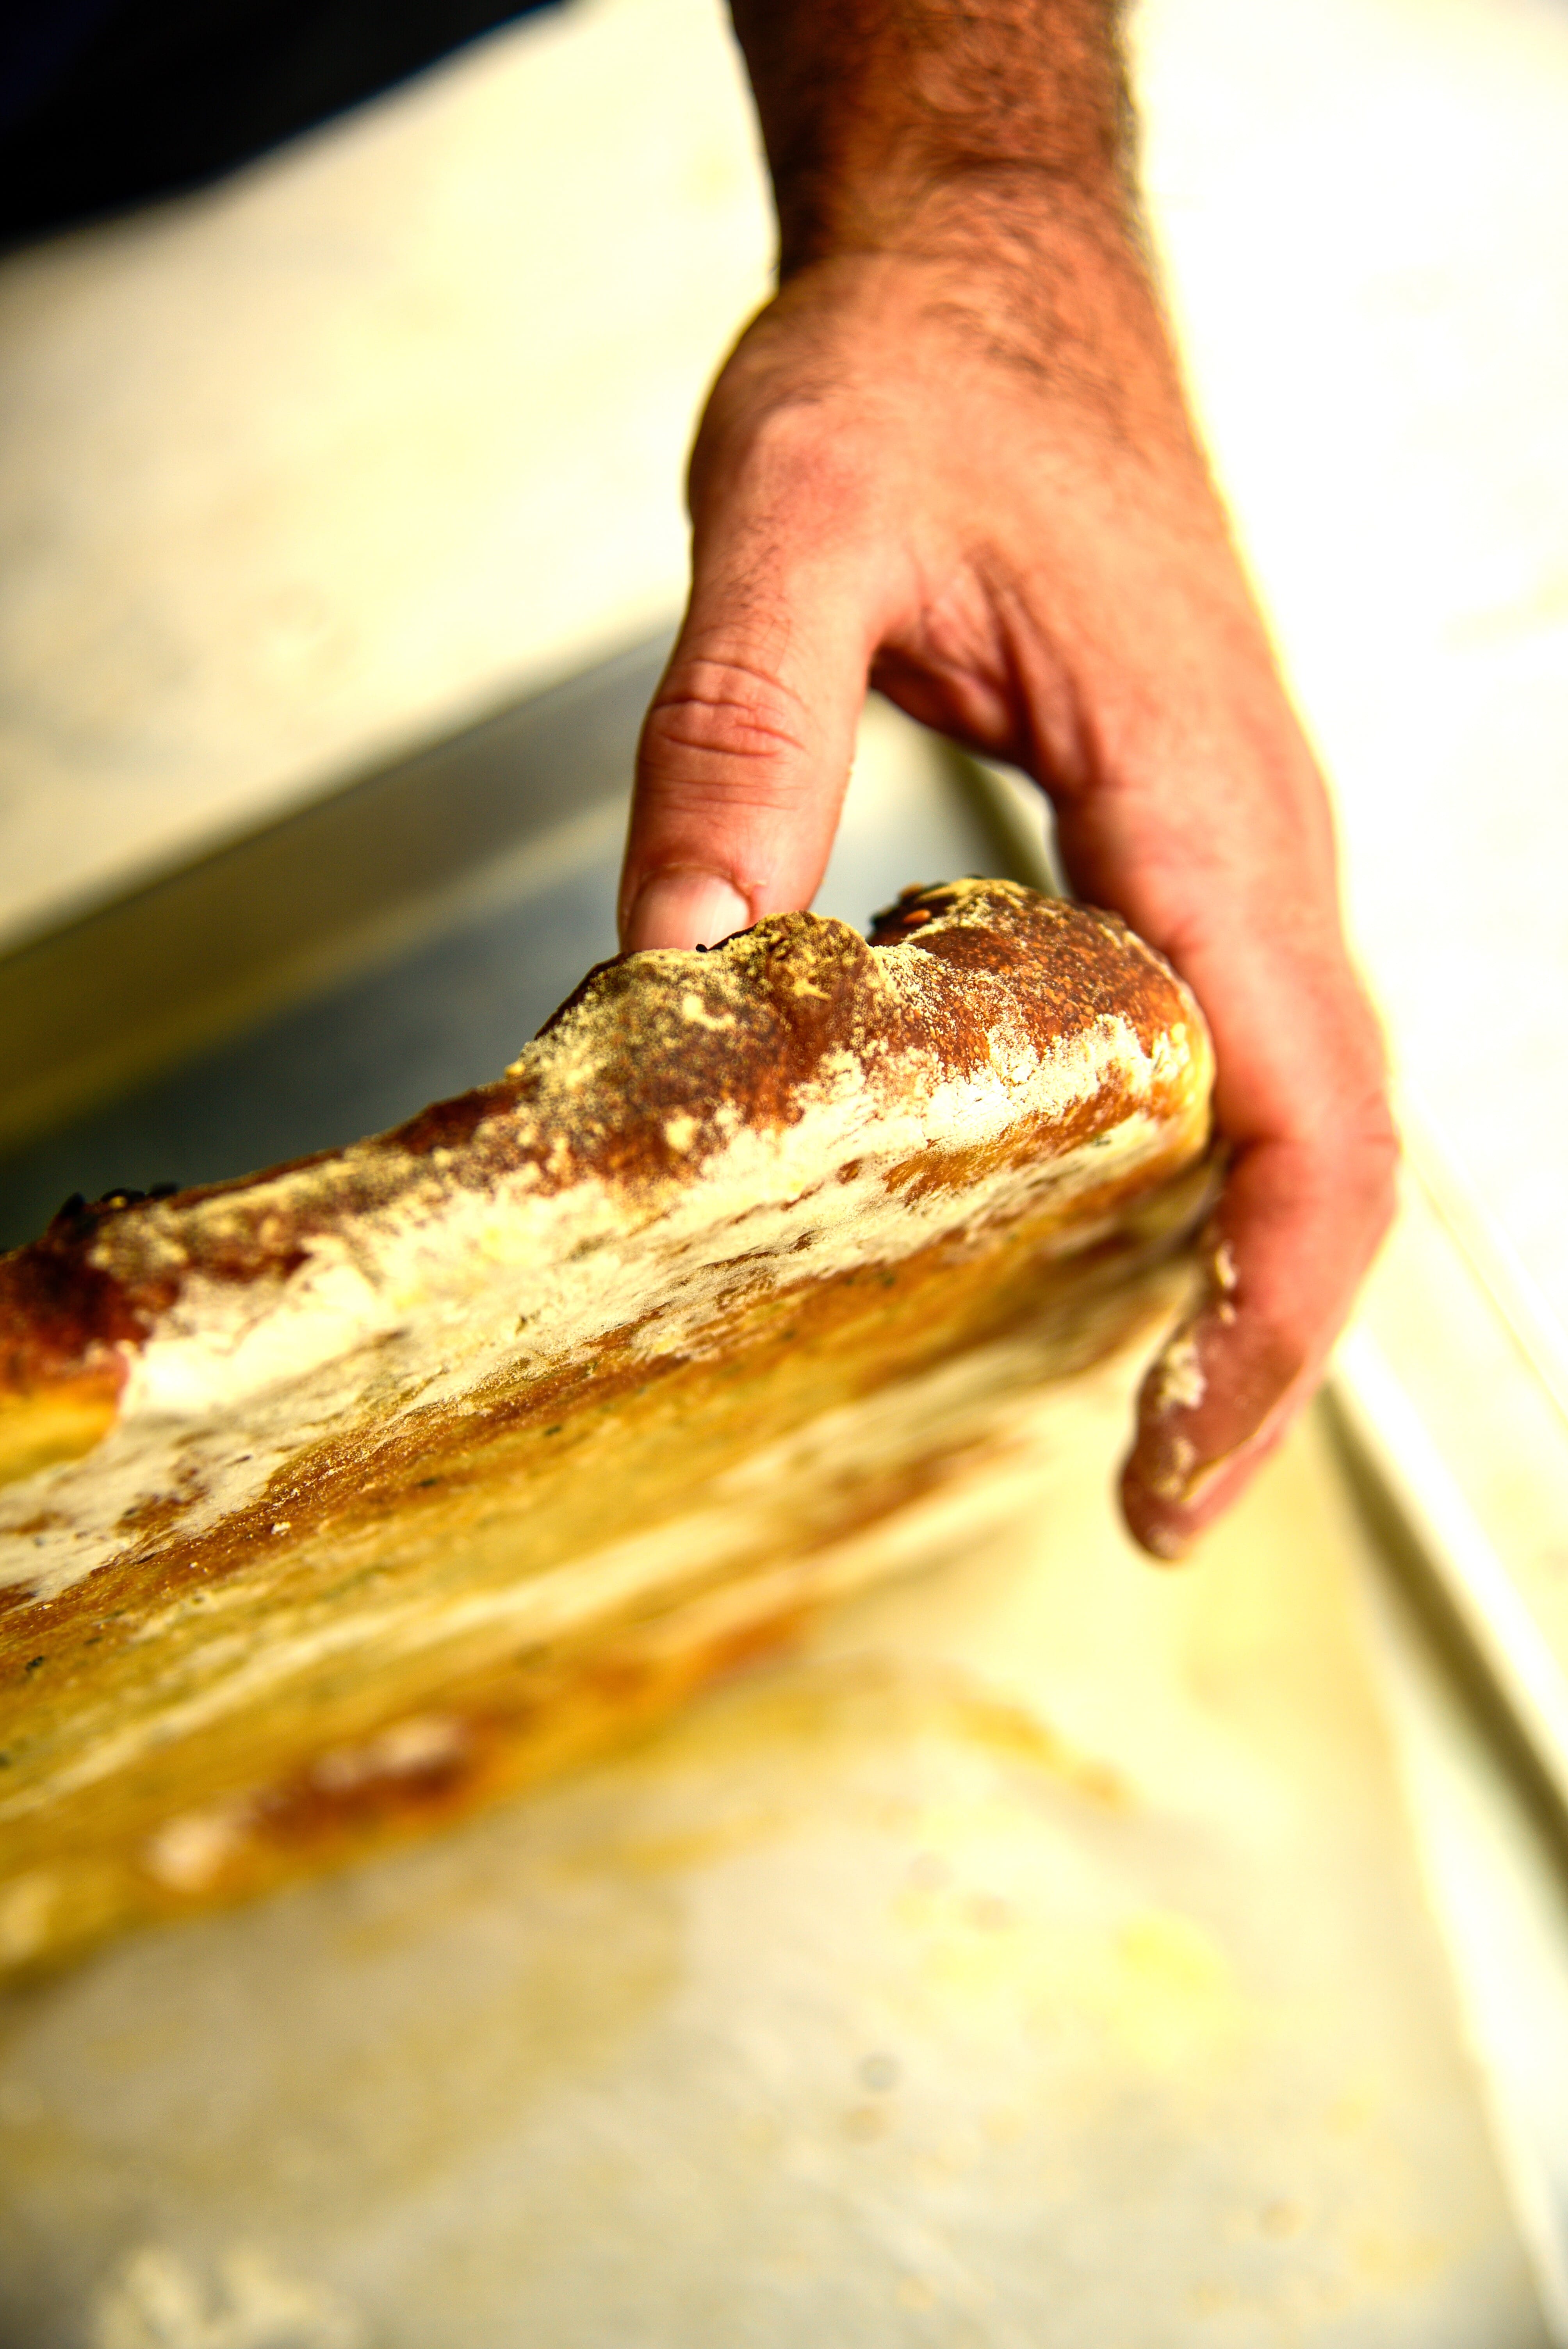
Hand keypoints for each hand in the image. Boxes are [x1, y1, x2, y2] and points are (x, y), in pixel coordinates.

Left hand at [618, 125, 1394, 1560]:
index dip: (1268, 1312)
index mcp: (1199, 795)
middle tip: (1150, 1498)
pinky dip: (1197, 1167)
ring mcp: (1232, 839)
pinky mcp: (1180, 830)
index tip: (1181, 1460)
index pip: (1306, 1110)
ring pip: (1294, 1101)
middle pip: (1329, 1144)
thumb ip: (740, 737)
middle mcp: (1251, 839)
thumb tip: (682, 963)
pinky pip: (1232, 1035)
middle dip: (1263, 1343)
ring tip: (1136, 1417)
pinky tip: (1096, 1232)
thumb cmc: (929, 374)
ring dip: (1239, 1270)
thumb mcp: (795, 526)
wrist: (996, 272)